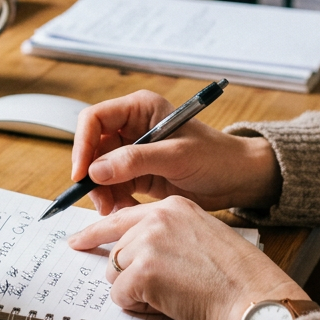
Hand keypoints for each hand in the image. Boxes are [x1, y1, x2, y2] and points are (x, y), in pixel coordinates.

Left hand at [68, 196, 306, 319]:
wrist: (253, 297)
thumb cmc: (237, 276)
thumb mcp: (203, 235)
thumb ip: (168, 234)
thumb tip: (134, 252)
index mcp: (173, 206)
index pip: (121, 216)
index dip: (95, 232)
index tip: (77, 240)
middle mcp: (156, 218)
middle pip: (117, 251)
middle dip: (132, 275)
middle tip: (162, 287)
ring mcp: (147, 243)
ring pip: (115, 274)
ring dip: (136, 291)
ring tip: (172, 294)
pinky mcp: (143, 272)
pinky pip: (121, 296)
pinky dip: (139, 307)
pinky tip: (168, 304)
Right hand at [71, 90, 280, 214]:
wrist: (238, 179)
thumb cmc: (215, 157)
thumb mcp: (176, 156)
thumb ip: (135, 160)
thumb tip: (96, 170)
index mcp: (139, 109)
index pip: (95, 119)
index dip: (82, 144)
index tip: (82, 173)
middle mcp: (131, 126)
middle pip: (92, 147)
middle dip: (93, 175)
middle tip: (100, 201)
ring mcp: (133, 151)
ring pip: (99, 170)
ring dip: (103, 192)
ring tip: (117, 210)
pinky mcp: (137, 173)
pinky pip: (113, 186)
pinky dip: (115, 200)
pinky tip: (127, 210)